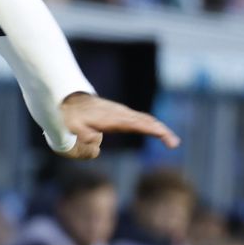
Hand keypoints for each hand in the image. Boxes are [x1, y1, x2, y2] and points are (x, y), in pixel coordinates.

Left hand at [56, 93, 179, 159]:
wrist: (68, 100)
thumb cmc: (70, 117)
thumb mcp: (72, 128)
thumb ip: (83, 137)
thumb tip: (95, 144)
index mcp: (113, 119)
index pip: (138, 124)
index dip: (153, 131)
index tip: (166, 138)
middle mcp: (121, 114)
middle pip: (146, 120)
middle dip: (161, 131)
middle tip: (174, 143)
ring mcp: (121, 113)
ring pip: (144, 119)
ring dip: (158, 128)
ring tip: (171, 141)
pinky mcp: (119, 115)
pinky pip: (139, 120)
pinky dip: (150, 125)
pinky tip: (158, 131)